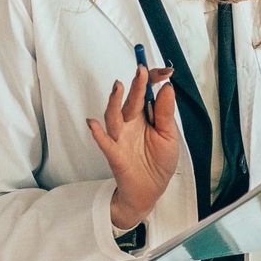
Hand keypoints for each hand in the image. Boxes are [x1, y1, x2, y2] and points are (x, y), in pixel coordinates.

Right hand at [88, 65, 180, 229]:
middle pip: (130, 100)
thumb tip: (167, 87)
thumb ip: (165, 113)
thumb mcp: (168, 136)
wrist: (150, 190)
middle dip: (137, 85)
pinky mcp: (115, 154)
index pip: (146, 93)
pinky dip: (98, 133)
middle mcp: (129, 124)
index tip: (165, 71)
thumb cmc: (159, 162)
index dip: (152, 81)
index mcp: (144, 117)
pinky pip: (104, 142)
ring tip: (118, 87)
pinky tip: (92, 123)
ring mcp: (120, 138)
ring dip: (114, 102)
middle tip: (142, 70)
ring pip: (113, 116)